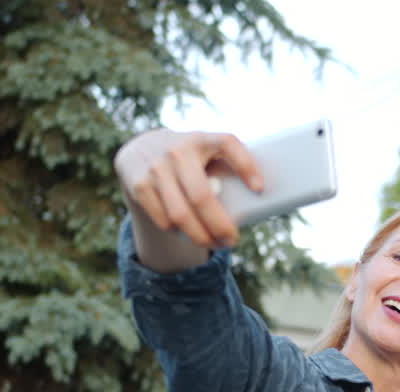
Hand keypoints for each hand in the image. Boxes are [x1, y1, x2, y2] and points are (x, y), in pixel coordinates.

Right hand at [112, 129, 262, 248]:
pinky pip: (164, 220)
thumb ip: (227, 166)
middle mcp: (178, 151)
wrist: (143, 146)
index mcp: (202, 139)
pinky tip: (191, 235)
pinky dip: (180, 234)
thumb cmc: (191, 156)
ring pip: (180, 215)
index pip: (228, 144)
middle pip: (201, 197)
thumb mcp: (208, 150)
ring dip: (201, 237)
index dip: (246, 166)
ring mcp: (156, 168)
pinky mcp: (140, 185)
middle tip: (232, 240)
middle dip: (220, 225)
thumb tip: (256, 200)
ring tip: (215, 243)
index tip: (259, 189)